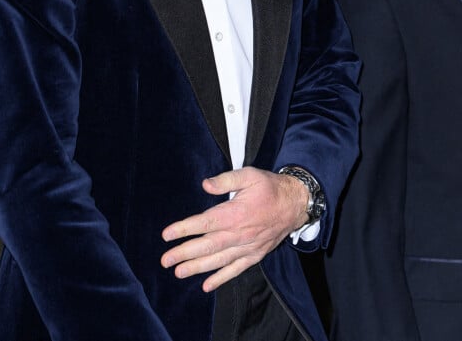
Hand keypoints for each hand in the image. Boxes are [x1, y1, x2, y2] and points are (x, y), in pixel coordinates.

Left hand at [160, 166, 308, 291]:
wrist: (295, 204)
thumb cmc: (270, 187)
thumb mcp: (249, 175)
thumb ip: (226, 180)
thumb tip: (205, 185)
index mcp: (235, 213)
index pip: (204, 224)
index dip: (184, 230)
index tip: (167, 235)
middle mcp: (239, 234)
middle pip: (207, 246)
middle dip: (184, 254)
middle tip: (165, 261)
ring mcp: (247, 247)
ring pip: (218, 261)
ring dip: (197, 268)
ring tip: (179, 273)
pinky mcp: (255, 255)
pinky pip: (236, 269)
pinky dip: (221, 278)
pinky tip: (207, 286)